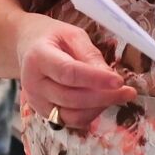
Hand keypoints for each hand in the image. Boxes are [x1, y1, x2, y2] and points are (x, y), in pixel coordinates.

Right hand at [15, 15, 134, 129]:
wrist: (26, 47)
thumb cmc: (51, 37)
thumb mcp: (71, 34)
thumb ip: (90, 55)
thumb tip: (111, 78)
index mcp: (38, 57)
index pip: (68, 73)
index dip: (95, 79)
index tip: (119, 81)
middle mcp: (33, 83)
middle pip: (71, 97)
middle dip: (104, 97)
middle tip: (128, 92)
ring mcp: (36, 102)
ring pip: (71, 115)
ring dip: (99, 108)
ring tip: (118, 96)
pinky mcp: (43, 113)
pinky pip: (70, 121)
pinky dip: (90, 115)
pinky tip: (102, 102)